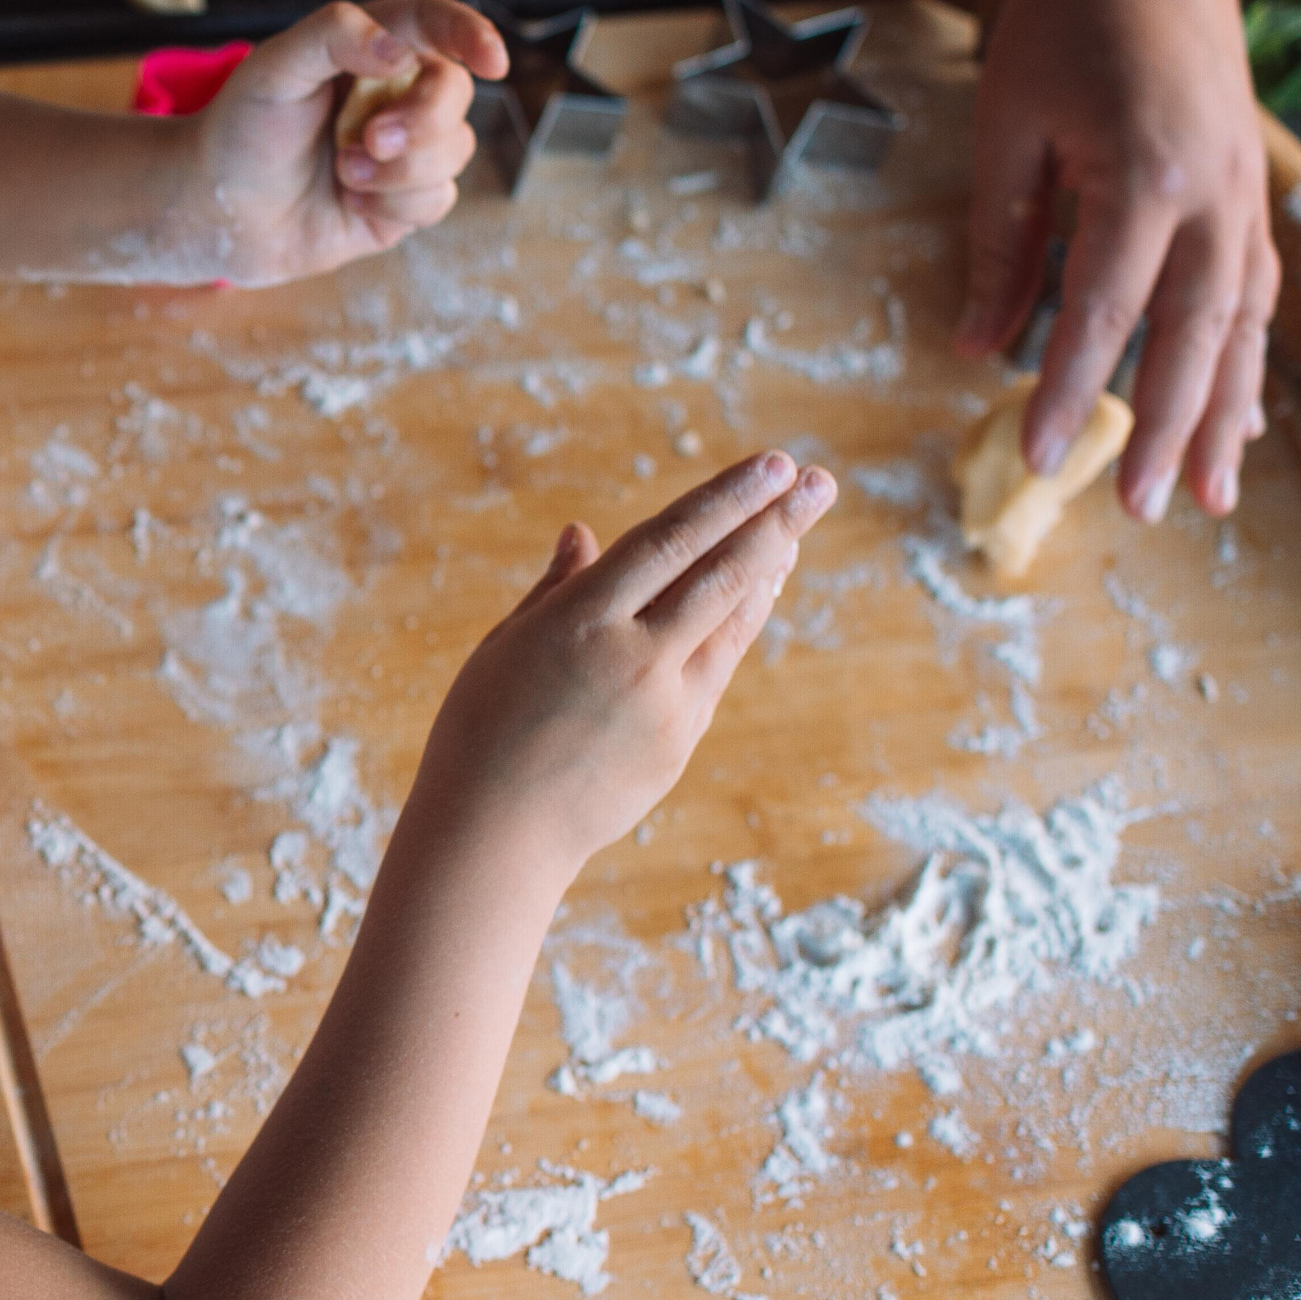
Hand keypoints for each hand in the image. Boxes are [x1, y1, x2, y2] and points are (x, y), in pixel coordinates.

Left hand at [178, 0, 506, 286]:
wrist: (215, 210)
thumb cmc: (240, 128)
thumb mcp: (274, 66)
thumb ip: (334, 35)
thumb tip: (402, 51)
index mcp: (369, 48)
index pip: (434, 25)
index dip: (470, 34)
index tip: (494, 61)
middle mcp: (396, 94)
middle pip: (456, 92)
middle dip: (422, 120)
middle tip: (369, 139)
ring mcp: (404, 151)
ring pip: (455, 151)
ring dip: (399, 169)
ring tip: (343, 173)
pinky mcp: (403, 204)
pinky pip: (437, 200)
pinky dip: (393, 204)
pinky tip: (350, 203)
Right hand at [416, 452, 835, 880]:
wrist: (494, 834)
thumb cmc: (481, 731)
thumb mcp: (507, 646)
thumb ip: (558, 589)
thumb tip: (584, 534)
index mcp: (580, 621)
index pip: (670, 541)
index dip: (726, 498)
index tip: (773, 464)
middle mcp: (633, 656)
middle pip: (720, 575)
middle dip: (775, 522)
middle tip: (819, 480)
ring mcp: (664, 703)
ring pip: (729, 622)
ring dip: (768, 570)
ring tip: (798, 528)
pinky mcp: (679, 742)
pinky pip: (717, 666)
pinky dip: (739, 623)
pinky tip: (755, 594)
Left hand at [955, 0, 1276, 521]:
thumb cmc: (1058, 24)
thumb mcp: (1006, 131)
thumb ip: (1001, 244)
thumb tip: (979, 348)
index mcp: (1140, 177)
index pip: (1101, 311)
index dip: (1071, 392)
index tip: (1041, 459)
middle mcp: (1211, 193)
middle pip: (1192, 334)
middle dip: (1167, 428)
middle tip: (1139, 509)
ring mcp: (1243, 191)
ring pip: (1241, 323)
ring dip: (1224, 413)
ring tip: (1209, 496)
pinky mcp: (1249, 189)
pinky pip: (1255, 291)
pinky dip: (1246, 359)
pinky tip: (1238, 417)